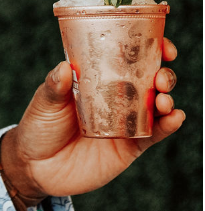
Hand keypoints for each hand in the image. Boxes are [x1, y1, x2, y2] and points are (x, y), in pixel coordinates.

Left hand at [0, 37, 184, 205]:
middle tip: (161, 76)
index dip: (148, 48)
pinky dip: (168, 125)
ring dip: (167, 97)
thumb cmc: (39, 126)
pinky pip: (154, 134)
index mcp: (97, 78)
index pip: (127, 57)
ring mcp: (125, 121)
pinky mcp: (130, 146)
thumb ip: (54, 87)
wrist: (35, 168)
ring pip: (157, 105)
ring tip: (164, 98)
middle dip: (163, 73)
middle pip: (149, 79)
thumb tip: (64, 67)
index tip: (160, 42)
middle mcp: (116, 97)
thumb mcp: (44, 102)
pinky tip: (175, 117)